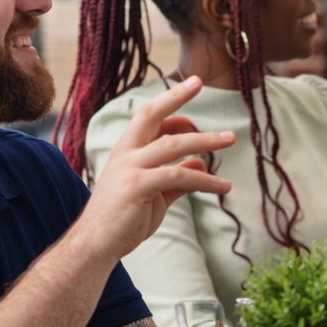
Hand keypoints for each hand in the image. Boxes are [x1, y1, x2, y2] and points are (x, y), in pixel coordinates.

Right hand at [81, 76, 234, 258]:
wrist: (96, 245)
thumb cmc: (122, 219)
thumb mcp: (153, 193)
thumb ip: (177, 177)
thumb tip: (201, 164)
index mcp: (125, 150)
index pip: (148, 117)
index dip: (171, 105)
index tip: (193, 100)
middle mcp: (125, 153)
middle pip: (150, 114)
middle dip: (175, 95)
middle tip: (199, 81)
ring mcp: (129, 168)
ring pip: (173, 145)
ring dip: (206, 140)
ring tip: (231, 139)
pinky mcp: (137, 186)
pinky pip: (178, 177)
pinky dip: (205, 180)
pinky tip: (223, 186)